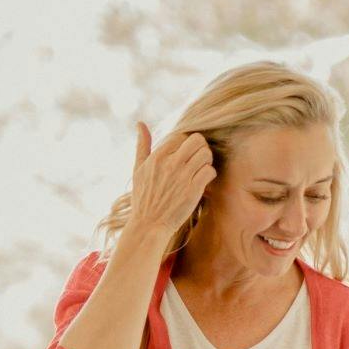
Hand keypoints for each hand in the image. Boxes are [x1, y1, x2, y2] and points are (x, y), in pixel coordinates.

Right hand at [128, 122, 215, 241]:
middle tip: (197, 158)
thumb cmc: (143, 197)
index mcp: (157, 157)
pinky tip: (203, 181)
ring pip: (206, 154)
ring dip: (206, 160)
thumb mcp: (138, 169)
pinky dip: (210, 173)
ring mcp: (183, 176)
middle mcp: (170, 164)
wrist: (149, 224)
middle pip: (197, 140)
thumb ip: (142, 145)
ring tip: (200, 169)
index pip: (180, 135)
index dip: (186, 143)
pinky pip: (210, 171)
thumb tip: (140, 123)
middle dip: (200, 147)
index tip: (185, 154)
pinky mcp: (193, 190)